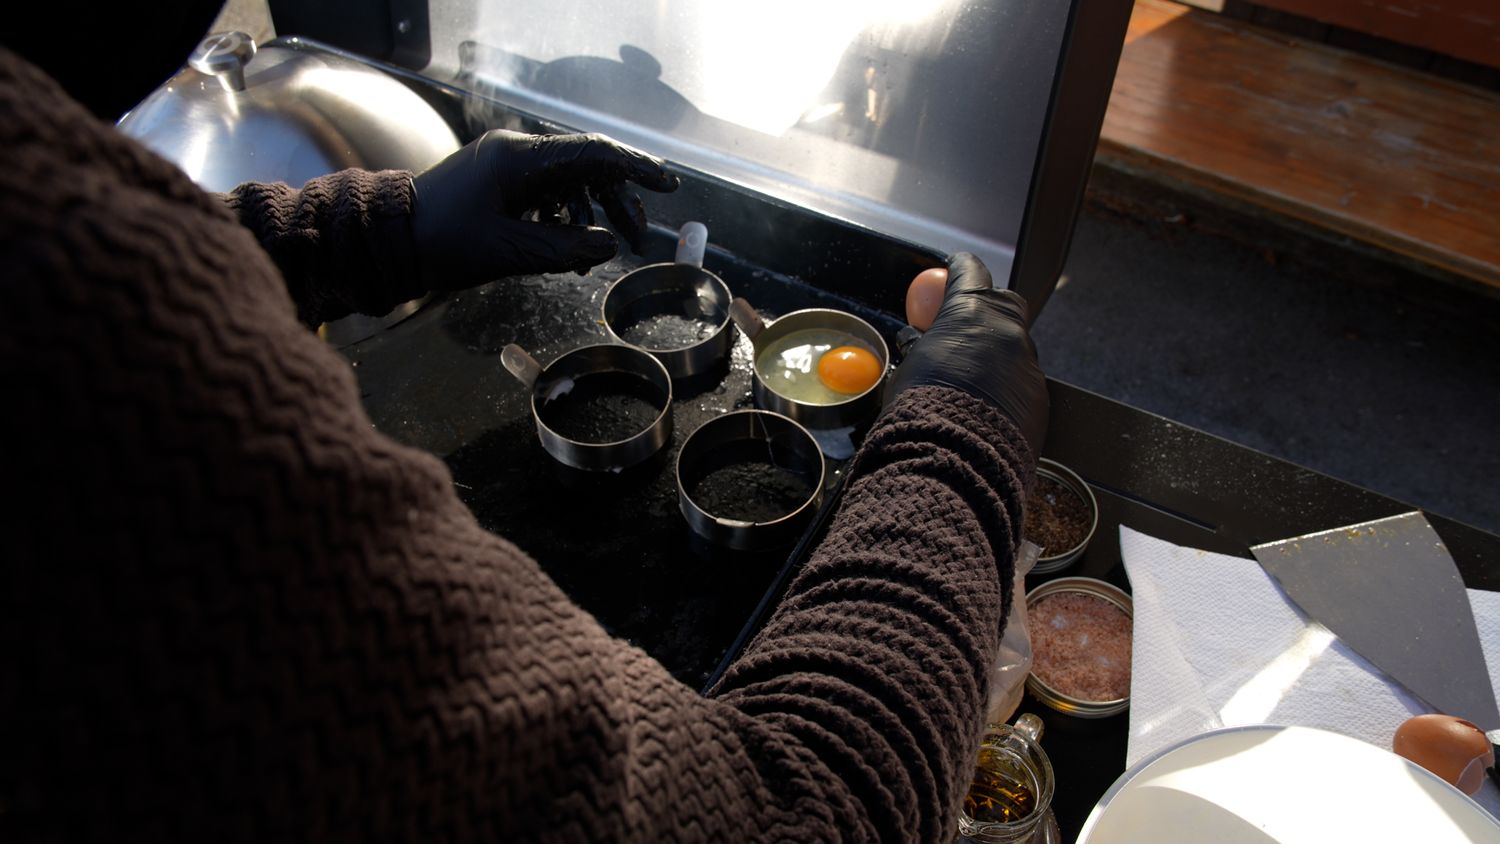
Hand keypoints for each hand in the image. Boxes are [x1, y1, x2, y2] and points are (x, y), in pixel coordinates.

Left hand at [411, 130, 679, 288]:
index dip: (634, 168)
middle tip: (639, 238)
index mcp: (521, 157)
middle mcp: (518, 154)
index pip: (593, 153)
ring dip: (591, 219)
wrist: (390, 242)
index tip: (666, 184)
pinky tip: (573, 252)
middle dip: (617, 204)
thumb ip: (566, 247)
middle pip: (586, 170)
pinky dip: (566, 223)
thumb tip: (610, 244)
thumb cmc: (443, 243)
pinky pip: (547, 198)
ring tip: (602, 255)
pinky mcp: (500, 188)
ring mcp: (508, 169)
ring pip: (569, 187)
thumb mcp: (510, 252)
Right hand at [887, 253, 1048, 449]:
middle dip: (989, 308)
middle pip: (1005, 302)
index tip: (954, 268)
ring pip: (1015, 347)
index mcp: (971, 313)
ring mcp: (1028, 363)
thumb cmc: (923, 409)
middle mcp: (1007, 330)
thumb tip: (920, 339)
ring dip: (996, 355)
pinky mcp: (1038, 396)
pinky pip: (1021, 381)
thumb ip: (924, 346)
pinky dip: (1005, 387)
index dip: (961, 268)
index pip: (970, 271)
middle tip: (967, 325)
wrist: (953, 457)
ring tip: (971, 381)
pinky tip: (985, 408)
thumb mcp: (912, 367)